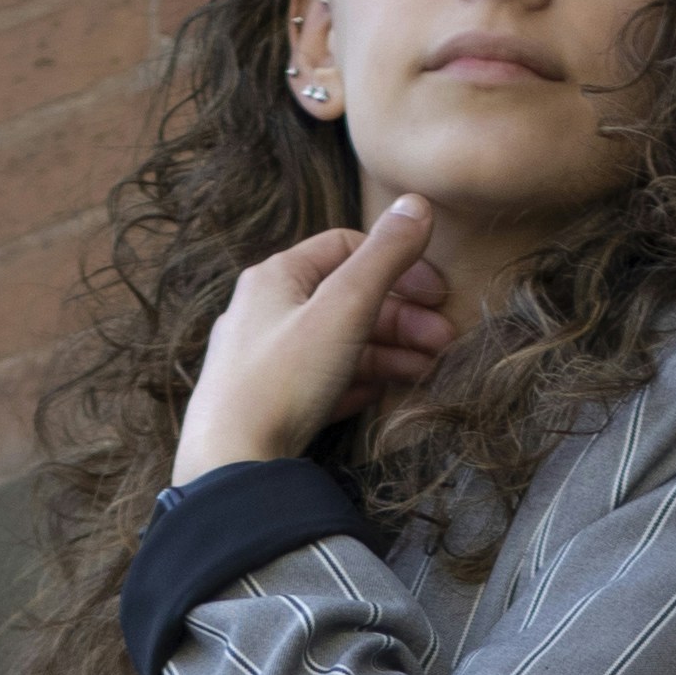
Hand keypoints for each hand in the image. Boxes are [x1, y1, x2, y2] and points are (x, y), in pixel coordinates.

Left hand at [172, 200, 449, 478]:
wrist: (232, 469)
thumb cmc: (281, 382)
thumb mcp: (342, 309)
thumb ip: (383, 258)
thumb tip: (417, 205)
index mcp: (275, 278)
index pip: (346, 248)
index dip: (397, 264)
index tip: (436, 294)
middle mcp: (264, 312)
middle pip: (346, 300)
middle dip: (401, 318)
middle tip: (444, 341)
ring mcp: (263, 361)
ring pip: (338, 343)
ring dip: (387, 352)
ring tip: (428, 370)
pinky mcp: (267, 404)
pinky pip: (321, 381)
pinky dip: (357, 381)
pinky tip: (383, 394)